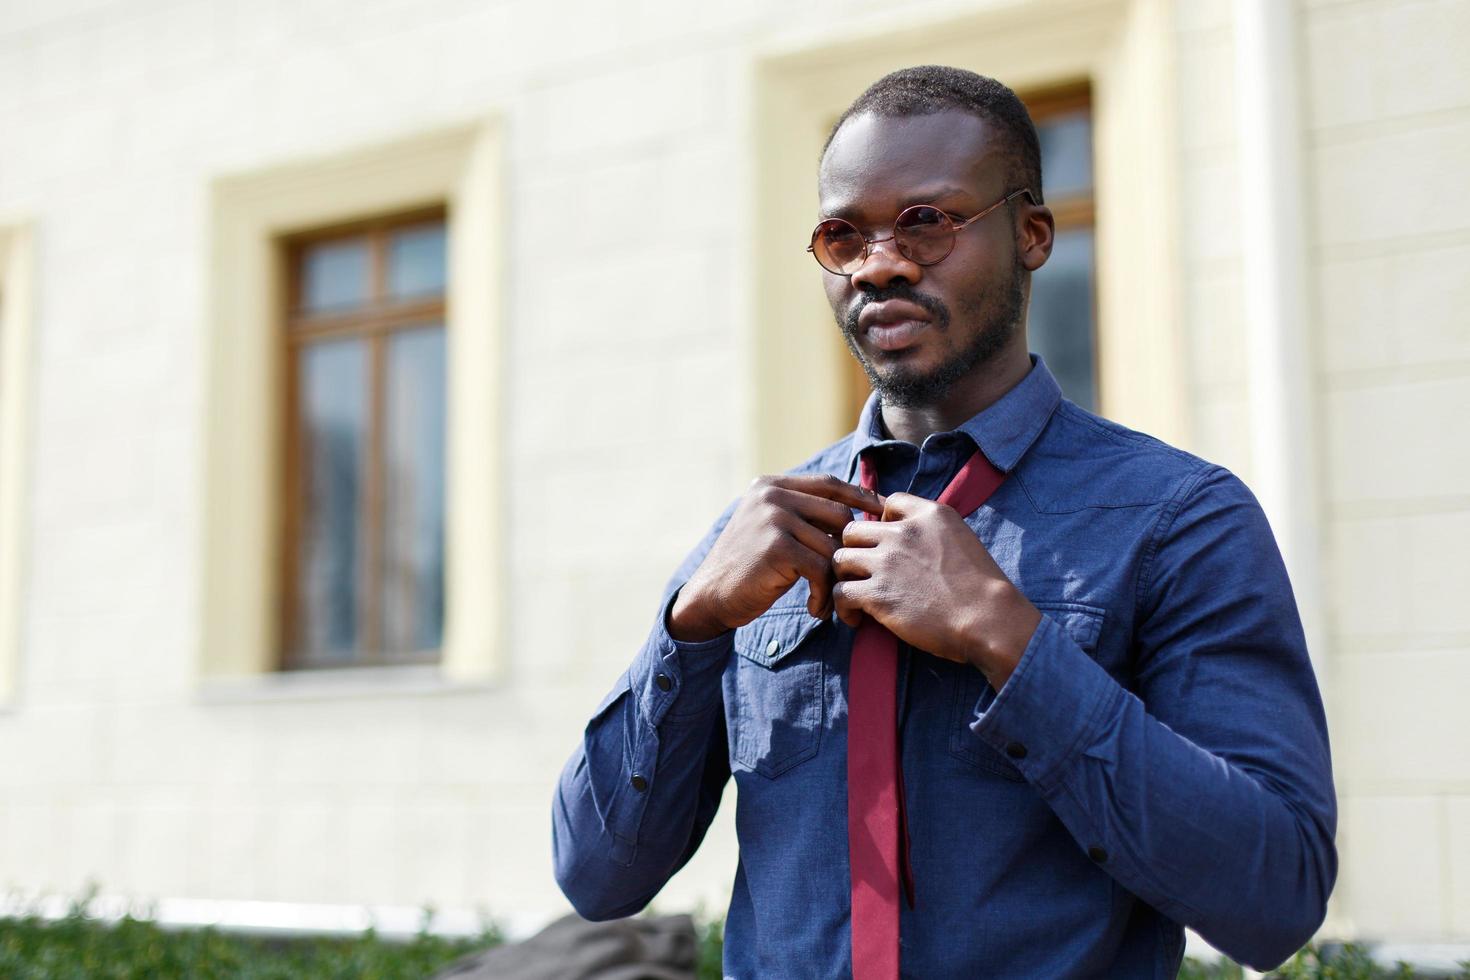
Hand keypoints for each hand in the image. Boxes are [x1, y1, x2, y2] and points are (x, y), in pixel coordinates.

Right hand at [668, 475, 886, 641]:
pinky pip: (821, 568)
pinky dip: (824, 593)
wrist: (710, 596)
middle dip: (850, 547)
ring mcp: (774, 519)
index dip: (860, 496)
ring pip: (832, 545)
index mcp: (771, 485)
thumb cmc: (748, 568)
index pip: (829, 484)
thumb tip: (855, 511)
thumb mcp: (771, 529)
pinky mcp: (777, 547)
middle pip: (838, 513)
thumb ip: (801, 514)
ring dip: (835, 579)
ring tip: (827, 601)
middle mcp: (772, 495)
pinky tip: (815, 609)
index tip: (883, 512)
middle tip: (849, 576)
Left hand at [831, 492, 1040, 688]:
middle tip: (861, 572)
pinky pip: (840, 592)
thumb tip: (910, 540)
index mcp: (928, 514)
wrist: (988, 618)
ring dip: (844, 577)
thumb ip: (932, 531)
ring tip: (855, 596)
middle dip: (854, 550)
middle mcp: (903, 532)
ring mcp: (887, 561)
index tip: (886, 546)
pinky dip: (843, 606)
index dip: (881, 524)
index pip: (889, 503)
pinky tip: (856, 617)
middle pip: (853, 530)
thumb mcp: (961, 539)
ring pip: (840, 559)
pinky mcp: (877, 593)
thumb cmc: (981, 587)